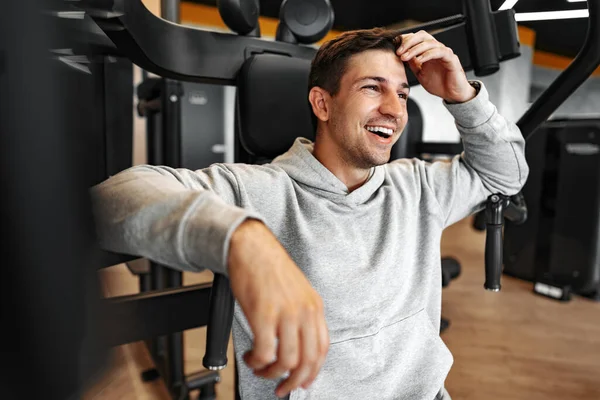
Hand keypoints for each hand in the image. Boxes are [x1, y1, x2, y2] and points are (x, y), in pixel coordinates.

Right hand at [227, 219, 329, 397]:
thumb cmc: (268, 266)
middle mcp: (304, 311)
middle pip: (308, 360)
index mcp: (314, 306)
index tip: (303, 381)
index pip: (322, 348)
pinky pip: (265, 352)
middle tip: (281, 388)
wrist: (251, 246)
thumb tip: (297, 343)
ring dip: (271, 373)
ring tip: (260, 369)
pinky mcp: (264, 314)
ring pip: (288, 361)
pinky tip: (250, 357)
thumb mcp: (296, 291)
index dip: (313, 371)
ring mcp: (285, 313)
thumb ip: (300, 316)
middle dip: (294, 381)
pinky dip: (257, 362)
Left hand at [396, 30, 475, 102]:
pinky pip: (439, 51)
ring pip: (429, 42)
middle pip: (422, 36)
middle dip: (408, 42)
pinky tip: (419, 60)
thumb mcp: (419, 73)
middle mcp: (436, 49)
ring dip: (415, 49)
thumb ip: (412, 63)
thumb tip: (400, 56)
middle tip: (399, 51)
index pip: (416, 38)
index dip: (405, 40)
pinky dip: (427, 54)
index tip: (394, 47)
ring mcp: (444, 53)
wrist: (452, 95)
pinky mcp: (451, 59)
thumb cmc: (439, 84)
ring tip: (405, 57)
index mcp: (428, 51)